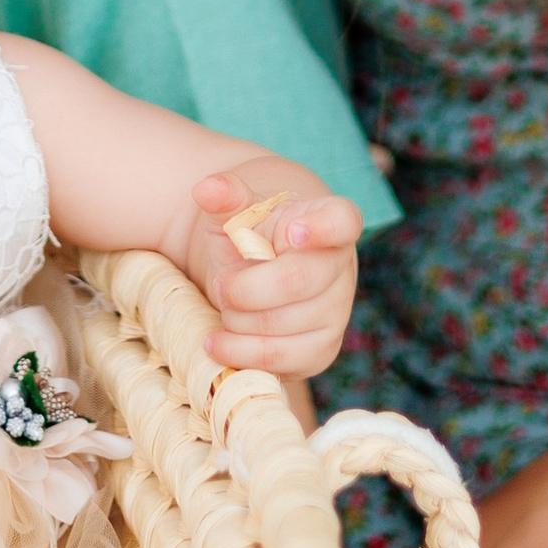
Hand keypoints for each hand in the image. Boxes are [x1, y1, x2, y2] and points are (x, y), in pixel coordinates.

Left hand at [188, 172, 359, 376]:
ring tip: (226, 304)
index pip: (340, 221)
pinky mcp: (321, 349)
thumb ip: (226, 196)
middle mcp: (341, 267)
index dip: (320, 229)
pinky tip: (218, 341)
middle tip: (222, 283)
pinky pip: (279, 360)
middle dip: (244, 287)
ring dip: (237, 319)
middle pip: (294, 281)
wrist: (261, 269)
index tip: (292, 233)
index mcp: (328, 220)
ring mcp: (336, 311)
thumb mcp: (237, 209)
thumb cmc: (251, 233)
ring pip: (280, 326)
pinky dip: (240, 353)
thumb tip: (206, 187)